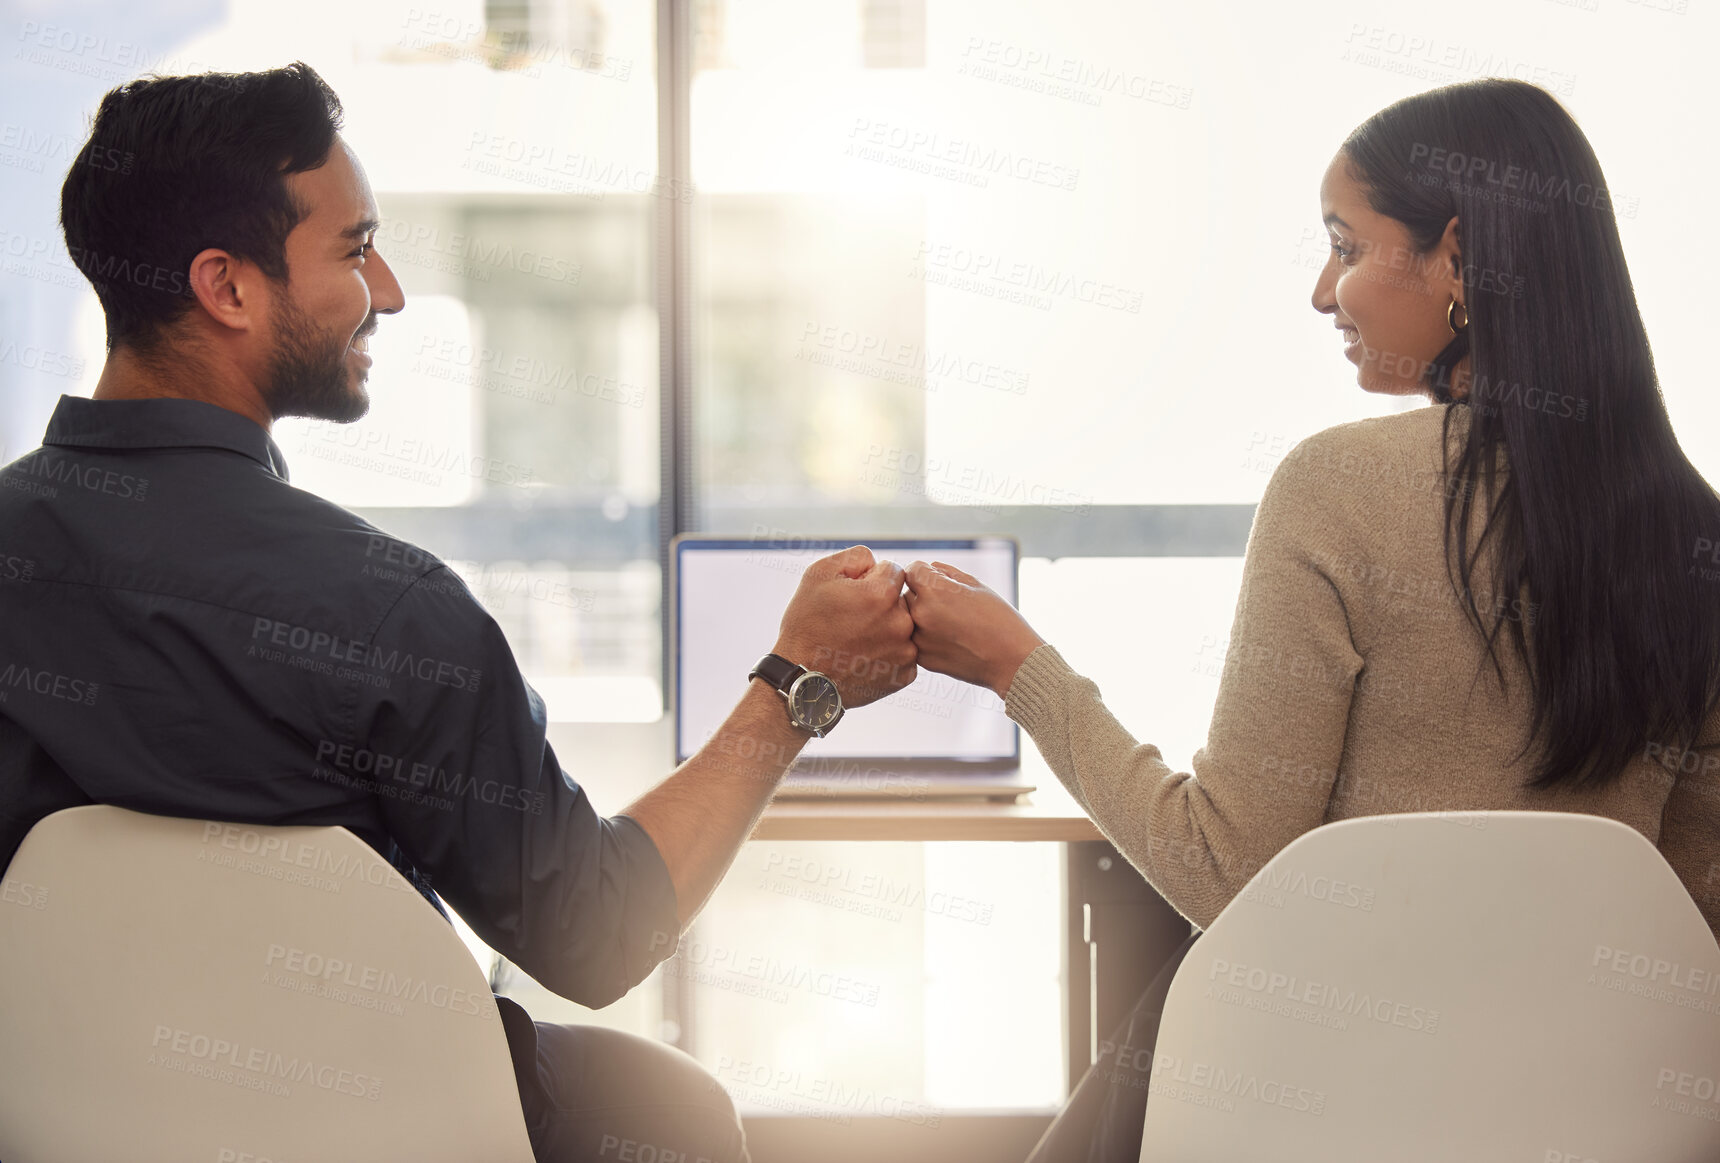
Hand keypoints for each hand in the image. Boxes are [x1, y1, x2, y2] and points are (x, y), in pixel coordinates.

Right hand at [774, 545, 916, 707]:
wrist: (802, 679)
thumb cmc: (807, 625)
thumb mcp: (819, 575)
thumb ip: (856, 556)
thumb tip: (877, 562)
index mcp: (882, 594)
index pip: (893, 570)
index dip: (870, 579)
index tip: (853, 597)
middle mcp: (900, 623)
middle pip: (900, 600)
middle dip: (880, 605)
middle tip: (852, 621)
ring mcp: (905, 652)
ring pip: (903, 627)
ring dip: (886, 629)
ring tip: (857, 641)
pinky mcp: (905, 675)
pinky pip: (903, 653)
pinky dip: (888, 654)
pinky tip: (864, 658)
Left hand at [903, 560, 1043, 698]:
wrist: (1012, 661)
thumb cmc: (1000, 620)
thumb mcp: (976, 585)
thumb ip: (946, 572)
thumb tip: (927, 568)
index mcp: (934, 591)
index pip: (912, 569)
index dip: (925, 572)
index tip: (939, 581)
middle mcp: (920, 614)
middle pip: (907, 593)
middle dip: (922, 594)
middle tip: (948, 605)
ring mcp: (919, 639)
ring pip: (907, 617)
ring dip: (921, 615)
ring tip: (950, 623)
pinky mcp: (922, 658)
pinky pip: (915, 638)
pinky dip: (926, 636)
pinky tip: (950, 639)